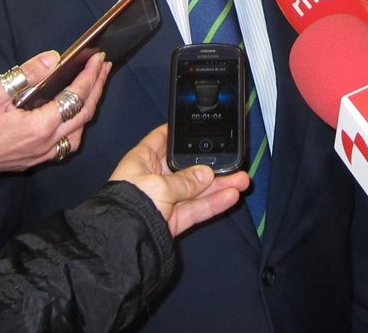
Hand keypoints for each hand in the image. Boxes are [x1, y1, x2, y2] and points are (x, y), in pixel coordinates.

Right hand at [0, 50, 110, 190]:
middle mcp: (45, 145)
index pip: (76, 97)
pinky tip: (67, 116)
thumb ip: (28, 74)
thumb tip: (54, 58)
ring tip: (90, 88)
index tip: (98, 58)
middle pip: (83, 115)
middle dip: (96, 88)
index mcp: (39, 127)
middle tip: (103, 67)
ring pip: (77, 134)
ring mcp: (39, 156)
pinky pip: (63, 145)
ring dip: (87, 110)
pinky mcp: (30, 160)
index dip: (90, 76)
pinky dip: (73, 128)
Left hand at [109, 125, 248, 236]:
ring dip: (219, 185)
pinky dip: (214, 204)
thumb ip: (186, 180)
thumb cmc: (132, 202)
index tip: (198, 126)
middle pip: (186, 167)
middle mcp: (154, 177)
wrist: (124, 241)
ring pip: (196, 189)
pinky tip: (231, 196)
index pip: (161, 139)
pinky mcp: (173, 219)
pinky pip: (196, 208)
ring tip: (242, 180)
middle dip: (209, 165)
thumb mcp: (159, 185)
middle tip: (233, 161)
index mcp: (143, 160)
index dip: (178, 132)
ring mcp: (165, 199)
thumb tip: (207, 175)